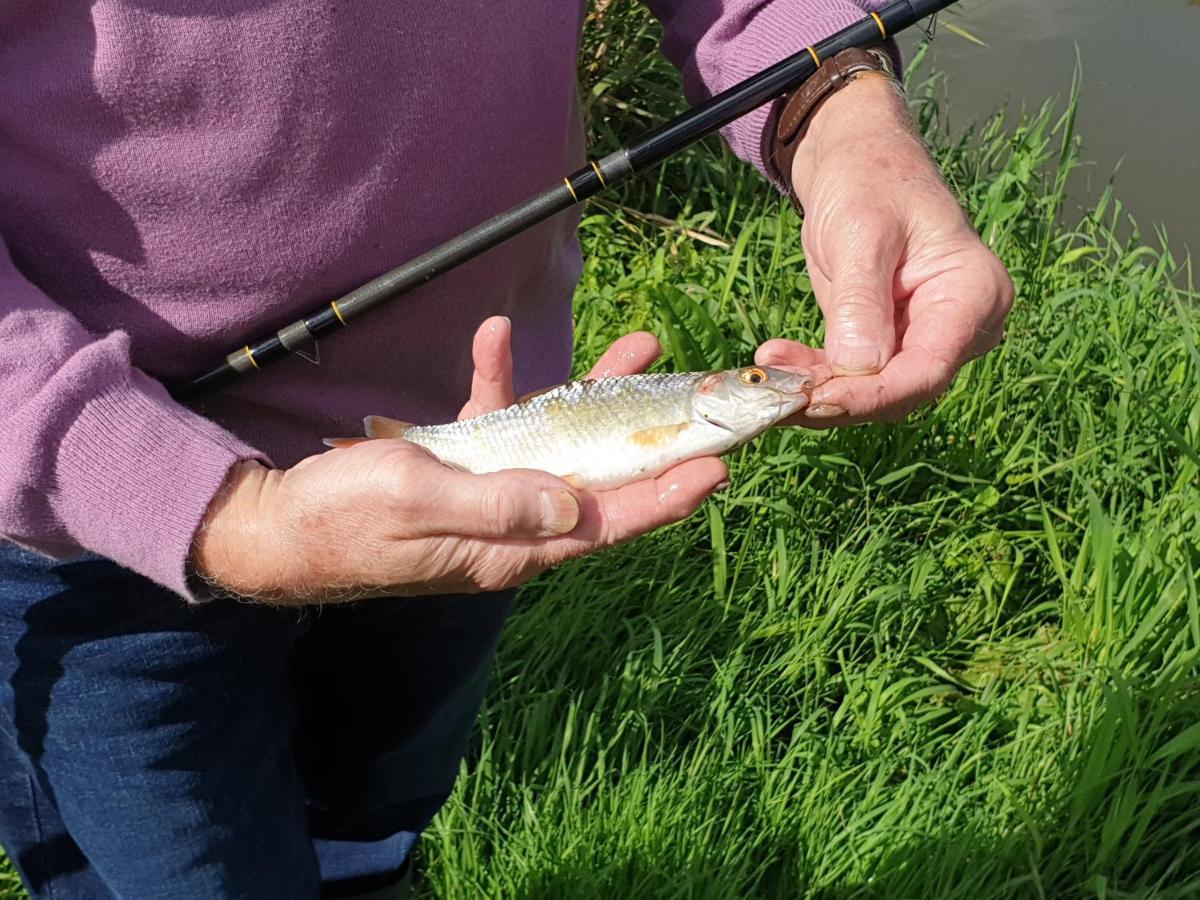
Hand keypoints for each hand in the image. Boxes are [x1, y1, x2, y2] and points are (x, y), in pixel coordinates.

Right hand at [190, 317, 726, 602]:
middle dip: (648, 432)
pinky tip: (492, 335)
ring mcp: (489, 494)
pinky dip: (500, 380)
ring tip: (635, 345)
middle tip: (691, 392)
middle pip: (599, 477)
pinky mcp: (459, 469)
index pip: (607, 523)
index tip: (716, 468)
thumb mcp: (420, 504)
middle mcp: (512, 523)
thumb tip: (578, 506)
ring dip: (593, 394)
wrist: (275, 527)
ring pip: (560, 442)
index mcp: (512, 548)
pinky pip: (496, 422)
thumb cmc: (343, 521)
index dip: (665, 496)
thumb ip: (500, 504)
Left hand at [757, 75, 1012, 424]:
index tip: (815, 401)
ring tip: (766, 371)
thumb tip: (859, 368)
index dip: (870, 395)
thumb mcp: (862, 233)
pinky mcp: (888, 340)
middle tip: (775, 393)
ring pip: (872, 390)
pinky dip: (813, 374)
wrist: (851, 155)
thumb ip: (862, 302)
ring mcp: (924, 336)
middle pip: (900, 390)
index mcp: (974, 295)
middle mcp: (958, 326)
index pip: (927, 370)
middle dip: (837, 398)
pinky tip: (775, 358)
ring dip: (817, 389)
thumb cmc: (868, 176)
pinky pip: (853, 375)